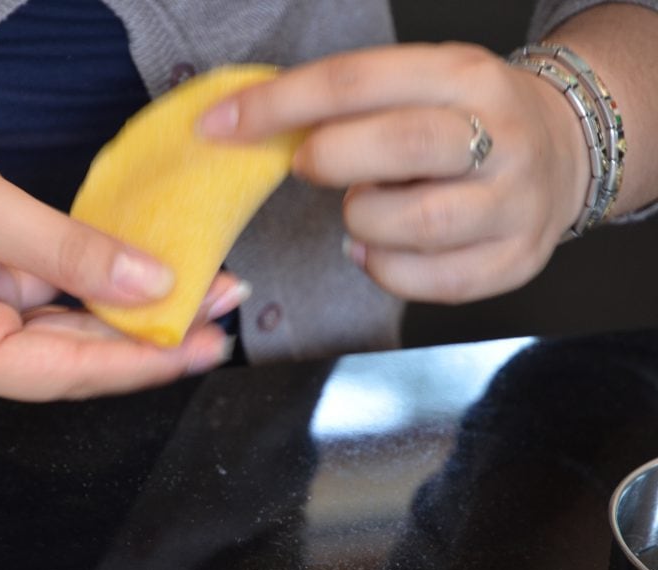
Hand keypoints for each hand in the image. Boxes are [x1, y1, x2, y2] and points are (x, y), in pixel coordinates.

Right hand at [0, 119, 234, 406]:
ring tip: (202, 291)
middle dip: (152, 333)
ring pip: (70, 341)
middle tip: (224, 304)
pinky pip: (50, 316)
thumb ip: (71, 254)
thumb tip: (151, 283)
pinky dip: (95, 297)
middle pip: (78, 361)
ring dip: (131, 315)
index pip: (72, 371)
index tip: (208, 341)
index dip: (147, 358)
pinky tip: (144, 282)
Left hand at [199, 43, 589, 302]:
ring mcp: (515, 202)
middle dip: (329, 159)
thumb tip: (248, 119)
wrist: (562, 150)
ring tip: (362, 208)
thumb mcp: (420, 84)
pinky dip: (385, 269)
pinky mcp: (515, 260)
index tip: (221, 125)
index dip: (278, 106)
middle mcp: (500, 135)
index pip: (356, 82)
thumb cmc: (464, 120)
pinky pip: (431, 281)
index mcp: (464, 75)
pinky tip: (376, 247)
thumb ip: (350, 102)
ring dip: (363, 220)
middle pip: (398, 145)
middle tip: (308, 164)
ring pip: (417, 223)